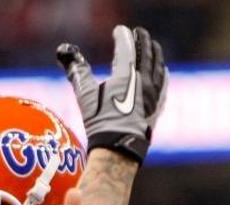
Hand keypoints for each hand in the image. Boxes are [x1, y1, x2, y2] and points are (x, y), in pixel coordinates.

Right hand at [56, 25, 167, 162]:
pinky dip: (162, 73)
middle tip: (139, 33)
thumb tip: (66, 54)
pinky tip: (163, 71)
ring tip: (153, 47)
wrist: (118, 147)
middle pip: (146, 54)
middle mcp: (143, 81)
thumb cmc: (100, 122)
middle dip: (143, 41)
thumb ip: (78, 73)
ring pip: (158, 67)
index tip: (119, 31)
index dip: (122, 38)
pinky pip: (163, 84)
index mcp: (126, 76)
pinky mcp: (157, 106)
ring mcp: (153, 94)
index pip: (126, 49)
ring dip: (155, 54)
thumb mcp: (86, 96)